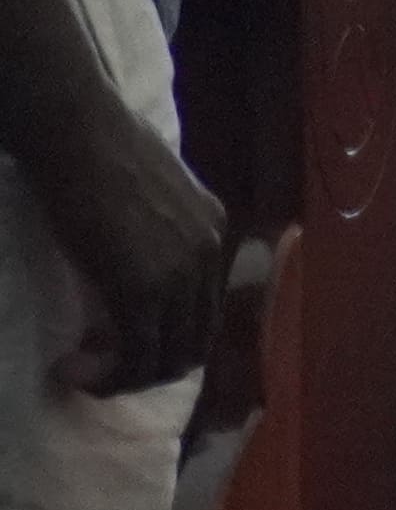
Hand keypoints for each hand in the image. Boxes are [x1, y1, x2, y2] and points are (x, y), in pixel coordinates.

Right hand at [31, 92, 225, 395]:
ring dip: (123, 377)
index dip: (162, 336)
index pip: (203, 307)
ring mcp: (182, 272)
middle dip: (146, 367)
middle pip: (193, 340)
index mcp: (211, 228)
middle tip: (98, 367)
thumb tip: (129, 261)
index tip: (113, 340)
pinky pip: (136, 354)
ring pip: (167, 356)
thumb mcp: (145, 193)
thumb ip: (151, 231)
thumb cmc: (97, 149)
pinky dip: (106, 374)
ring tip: (81, 372)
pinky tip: (71, 367)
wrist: (78, 132)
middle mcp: (209, 252)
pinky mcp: (144, 287)